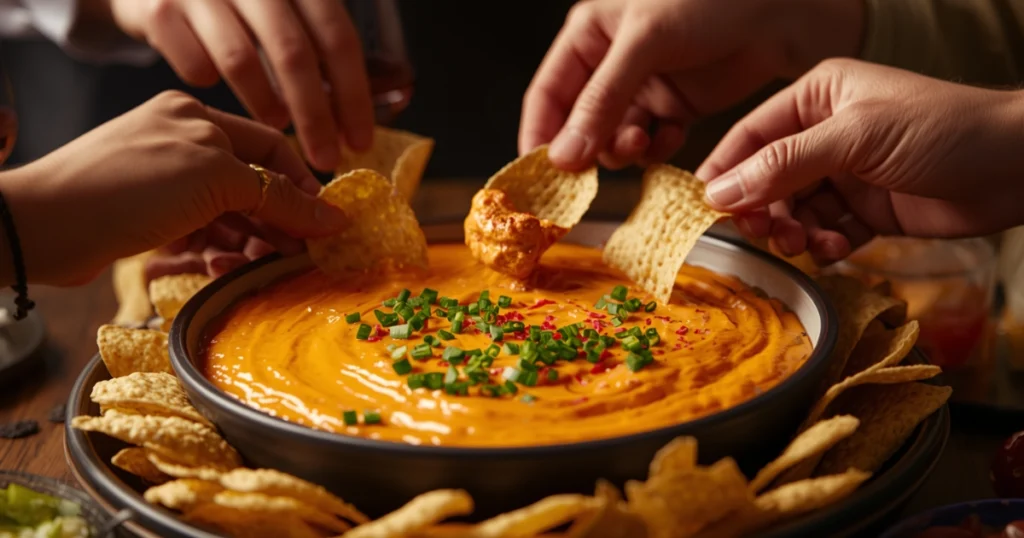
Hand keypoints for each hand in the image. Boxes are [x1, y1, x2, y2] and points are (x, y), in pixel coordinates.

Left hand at [0, 90, 347, 286]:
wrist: (45, 225)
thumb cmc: (131, 187)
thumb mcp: (214, 180)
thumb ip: (276, 196)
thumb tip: (333, 216)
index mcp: (198, 117)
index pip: (271, 148)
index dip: (302, 187)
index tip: (324, 225)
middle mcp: (183, 145)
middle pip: (251, 186)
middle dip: (276, 223)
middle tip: (296, 258)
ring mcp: (164, 184)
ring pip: (227, 217)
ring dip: (247, 245)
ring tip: (253, 269)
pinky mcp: (148, 220)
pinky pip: (199, 237)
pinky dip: (214, 254)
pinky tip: (215, 269)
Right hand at [104, 0, 374, 170]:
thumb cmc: (235, 8)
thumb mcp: (283, 14)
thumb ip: (319, 50)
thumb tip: (365, 114)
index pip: (337, 39)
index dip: (353, 95)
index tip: (360, 143)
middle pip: (295, 54)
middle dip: (315, 116)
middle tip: (325, 160)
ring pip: (241, 59)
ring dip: (264, 103)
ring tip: (277, 127)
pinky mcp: (158, 7)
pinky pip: (192, 62)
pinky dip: (208, 81)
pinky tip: (214, 87)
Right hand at [519, 0, 863, 169]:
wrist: (779, 11)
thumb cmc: (709, 1)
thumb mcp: (644, 44)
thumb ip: (600, 102)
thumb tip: (564, 156)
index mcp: (589, 35)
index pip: (547, 94)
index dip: (540, 136)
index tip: (540, 176)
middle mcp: (610, 64)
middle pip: (579, 124)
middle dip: (588, 148)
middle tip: (598, 166)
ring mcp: (643, 88)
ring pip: (614, 138)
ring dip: (624, 150)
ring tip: (642, 143)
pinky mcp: (675, 107)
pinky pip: (651, 142)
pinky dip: (657, 149)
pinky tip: (670, 138)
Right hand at [697, 59, 1023, 263]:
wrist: (1016, 167)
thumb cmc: (940, 130)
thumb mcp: (854, 138)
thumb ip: (783, 165)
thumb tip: (718, 192)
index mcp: (818, 97)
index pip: (752, 134)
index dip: (726, 169)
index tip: (705, 205)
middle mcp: (825, 133)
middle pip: (767, 177)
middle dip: (762, 208)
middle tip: (764, 232)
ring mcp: (846, 173)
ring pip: (793, 210)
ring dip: (792, 231)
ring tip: (804, 244)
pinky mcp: (867, 210)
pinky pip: (825, 231)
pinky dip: (824, 243)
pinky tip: (839, 246)